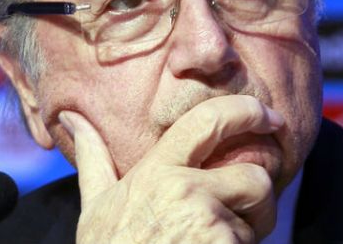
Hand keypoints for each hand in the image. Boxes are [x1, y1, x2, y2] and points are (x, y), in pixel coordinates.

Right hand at [58, 95, 285, 243]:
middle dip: (258, 199)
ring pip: (259, 217)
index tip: (271, 117)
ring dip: (250, 233)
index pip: (209, 120)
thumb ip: (94, 159)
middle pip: (256, 176)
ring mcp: (206, 224)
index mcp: (157, 170)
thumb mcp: (97, 207)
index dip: (247, 110)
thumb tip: (71, 116)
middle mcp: (185, 190)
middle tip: (242, 216)